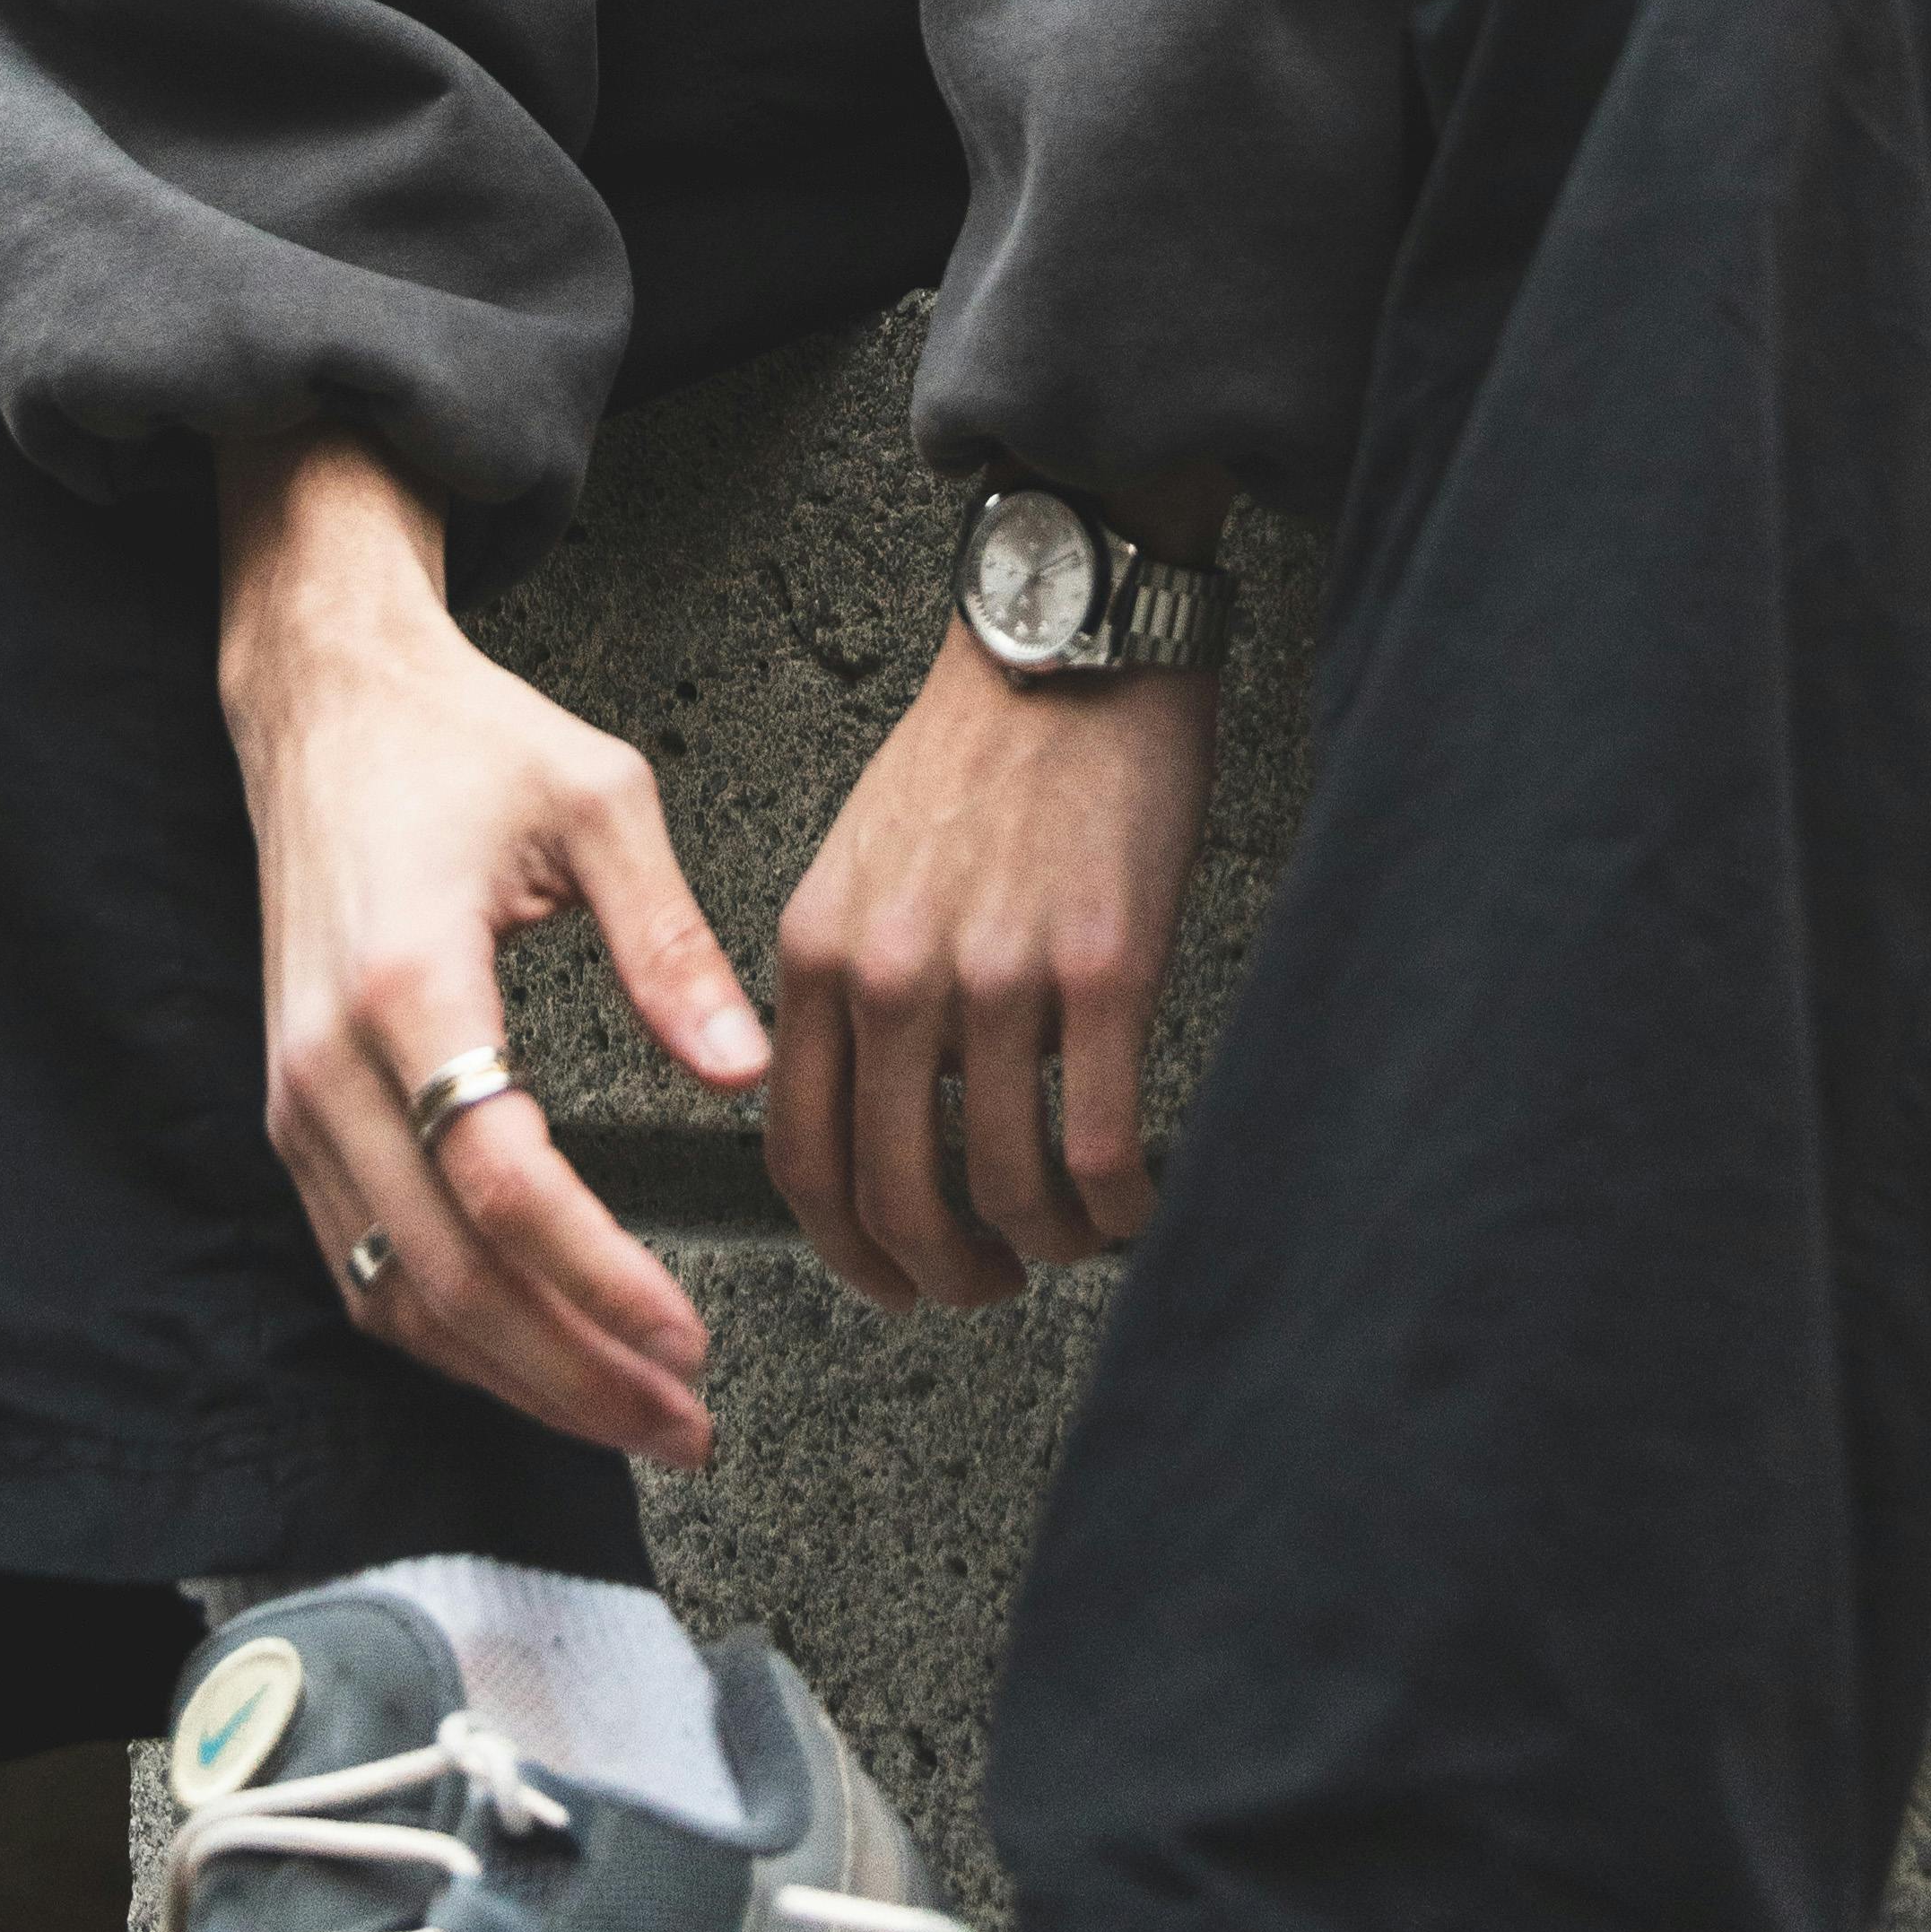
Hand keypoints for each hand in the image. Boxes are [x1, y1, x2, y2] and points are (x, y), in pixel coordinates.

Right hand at [218, 431, 768, 1467]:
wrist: (324, 703)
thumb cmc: (457, 737)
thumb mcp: (596, 798)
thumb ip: (669, 941)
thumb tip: (741, 1071)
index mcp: (408, 980)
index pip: (502, 1182)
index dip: (598, 1278)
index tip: (688, 1336)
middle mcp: (331, 1061)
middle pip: (446, 1275)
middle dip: (570, 1372)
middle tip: (684, 1421)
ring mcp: (298, 1098)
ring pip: (394, 1295)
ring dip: (512, 1375)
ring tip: (630, 1413)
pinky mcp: (295, 1113)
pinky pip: (361, 1263)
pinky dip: (446, 1333)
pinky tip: (531, 1355)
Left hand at [767, 615, 1217, 1309]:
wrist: (1069, 645)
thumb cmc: (976, 749)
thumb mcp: (859, 863)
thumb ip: (846, 983)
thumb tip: (867, 1114)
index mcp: (818, 950)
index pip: (800, 1154)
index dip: (845, 1250)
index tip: (887, 1280)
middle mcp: (892, 973)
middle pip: (896, 1196)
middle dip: (942, 1275)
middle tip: (984, 1285)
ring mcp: (998, 976)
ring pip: (1004, 1187)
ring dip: (1040, 1247)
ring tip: (1066, 1241)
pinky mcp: (1104, 969)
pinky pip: (1100, 1144)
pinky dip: (1116, 1206)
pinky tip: (1130, 1204)